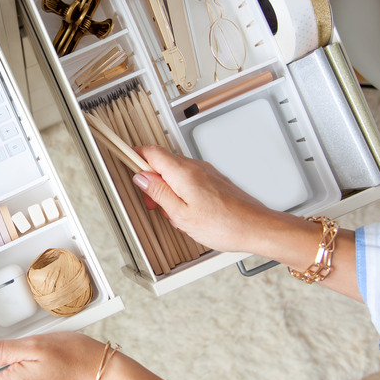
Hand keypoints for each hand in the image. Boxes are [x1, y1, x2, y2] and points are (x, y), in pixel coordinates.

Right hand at [131, 146, 281, 253]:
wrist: (256, 228)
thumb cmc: (224, 225)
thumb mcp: (181, 214)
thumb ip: (159, 193)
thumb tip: (142, 178)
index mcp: (183, 173)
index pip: (151, 152)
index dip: (135, 155)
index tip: (123, 158)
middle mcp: (195, 167)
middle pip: (162, 162)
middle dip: (150, 180)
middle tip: (150, 202)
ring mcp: (206, 173)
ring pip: (175, 172)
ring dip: (166, 189)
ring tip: (171, 212)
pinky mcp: (214, 181)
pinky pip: (188, 180)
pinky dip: (180, 192)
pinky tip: (185, 212)